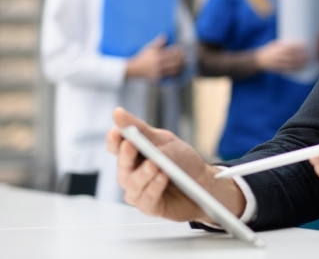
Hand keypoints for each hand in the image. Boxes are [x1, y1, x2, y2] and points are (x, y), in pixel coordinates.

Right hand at [105, 108, 245, 221]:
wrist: (205, 183)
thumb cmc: (183, 161)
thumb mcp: (164, 140)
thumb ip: (140, 130)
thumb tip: (117, 113)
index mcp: (135, 155)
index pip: (116, 147)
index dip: (113, 140)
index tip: (116, 132)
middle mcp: (132, 174)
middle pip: (122, 166)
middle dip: (126, 155)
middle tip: (131, 145)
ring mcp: (140, 191)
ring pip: (132, 185)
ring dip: (143, 173)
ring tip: (155, 165)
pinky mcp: (150, 206)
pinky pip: (146, 199)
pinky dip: (154, 187)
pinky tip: (162, 178)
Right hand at [125, 35, 184, 79]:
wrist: (134, 69)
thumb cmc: (142, 57)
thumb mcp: (149, 48)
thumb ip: (158, 43)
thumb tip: (165, 35)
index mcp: (157, 55)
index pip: (172, 52)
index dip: (178, 51)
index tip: (182, 49)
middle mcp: (158, 64)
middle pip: (175, 61)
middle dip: (181, 58)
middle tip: (185, 57)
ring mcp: (158, 71)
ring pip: (174, 69)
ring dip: (181, 66)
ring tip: (185, 64)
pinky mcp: (158, 78)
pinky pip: (169, 76)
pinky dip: (175, 73)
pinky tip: (179, 71)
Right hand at [254, 39, 308, 72]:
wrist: (259, 60)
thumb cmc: (270, 50)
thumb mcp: (275, 44)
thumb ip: (284, 44)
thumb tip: (297, 39)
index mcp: (276, 48)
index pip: (288, 46)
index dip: (297, 46)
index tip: (305, 44)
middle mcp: (277, 56)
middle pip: (290, 56)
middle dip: (300, 55)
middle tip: (309, 54)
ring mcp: (277, 63)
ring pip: (290, 64)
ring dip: (299, 63)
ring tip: (307, 61)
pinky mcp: (278, 69)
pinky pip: (288, 70)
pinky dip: (295, 70)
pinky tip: (302, 68)